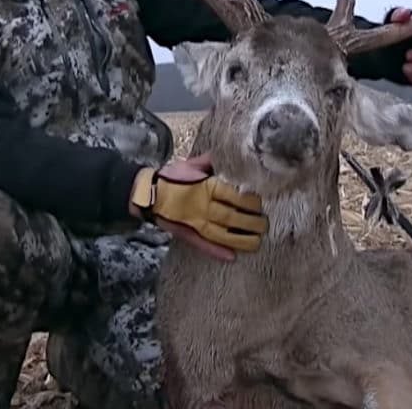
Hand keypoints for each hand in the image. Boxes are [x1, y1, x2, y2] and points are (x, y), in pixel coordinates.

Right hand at [128, 153, 267, 261]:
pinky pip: (204, 245)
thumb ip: (210, 161)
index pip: (234, 195)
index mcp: (206, 186)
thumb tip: (227, 154)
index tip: (261, 203)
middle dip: (252, 221)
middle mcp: (203, 205)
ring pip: (223, 233)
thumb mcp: (190, 165)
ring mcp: (195, 222)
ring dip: (242, 239)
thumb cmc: (170, 177)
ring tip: (258, 241)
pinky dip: (218, 251)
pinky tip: (232, 257)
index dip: (250, 201)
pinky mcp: (188, 234)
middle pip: (233, 215)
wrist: (146, 193)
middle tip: (265, 223)